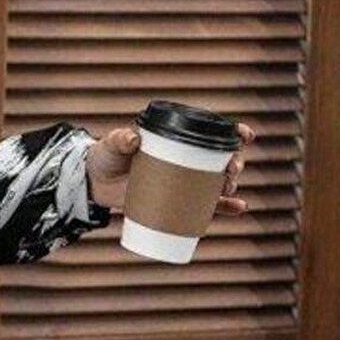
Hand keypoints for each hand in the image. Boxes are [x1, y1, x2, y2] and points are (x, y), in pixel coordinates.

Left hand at [86, 119, 256, 215]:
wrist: (95, 183)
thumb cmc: (106, 157)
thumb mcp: (113, 145)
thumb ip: (121, 139)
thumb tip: (133, 140)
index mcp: (177, 139)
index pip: (211, 132)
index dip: (234, 132)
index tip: (245, 136)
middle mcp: (186, 159)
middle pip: (221, 158)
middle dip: (235, 163)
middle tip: (231, 171)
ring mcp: (182, 181)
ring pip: (217, 182)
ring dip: (231, 184)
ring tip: (230, 189)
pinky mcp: (176, 202)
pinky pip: (206, 206)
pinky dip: (225, 207)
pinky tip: (240, 208)